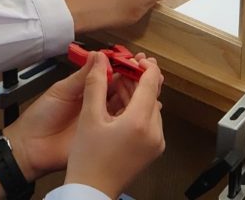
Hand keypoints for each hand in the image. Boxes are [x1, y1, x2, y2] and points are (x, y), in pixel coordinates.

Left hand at [0, 53, 150, 181]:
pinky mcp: (102, 137)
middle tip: (149, 69)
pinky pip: (121, 126)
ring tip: (151, 86)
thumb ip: (82, 77)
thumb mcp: (61, 91)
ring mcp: (101, 121)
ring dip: (137, 96)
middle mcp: (96, 105)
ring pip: (124, 106)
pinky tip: (145, 109)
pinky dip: (133, 117)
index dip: (123, 67)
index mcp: (85, 90)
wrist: (30, 147)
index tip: (137, 60)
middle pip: (120, 90)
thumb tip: (98, 54)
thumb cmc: (41, 116)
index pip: (109, 75)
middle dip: (135, 79)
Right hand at [65, 53, 165, 198]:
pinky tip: (122, 106)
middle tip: (125, 67)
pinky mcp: (152, 151)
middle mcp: (155, 132)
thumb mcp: (89, 117)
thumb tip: (100, 58)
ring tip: (119, 85)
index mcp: (140, 122)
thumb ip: (96, 84)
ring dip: (138, 95)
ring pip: (151, 108)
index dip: (145, 66)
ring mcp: (156, 143)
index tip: (134, 57)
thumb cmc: (88, 157)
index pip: (151, 83)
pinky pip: (150, 122)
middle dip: (139, 79)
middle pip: (152, 95)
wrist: (91, 191)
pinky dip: (138, 110)